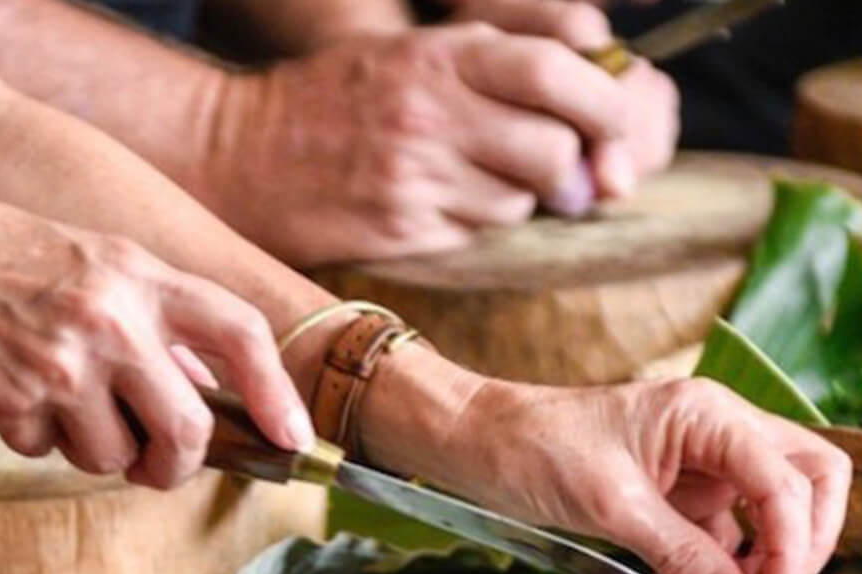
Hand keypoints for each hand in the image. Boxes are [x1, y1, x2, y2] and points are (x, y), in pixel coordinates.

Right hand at [0, 197, 312, 488]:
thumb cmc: (4, 263)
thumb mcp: (97, 264)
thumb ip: (159, 321)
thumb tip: (213, 396)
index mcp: (141, 277)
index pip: (240, 332)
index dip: (278, 392)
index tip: (294, 437)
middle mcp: (111, 320)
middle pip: (187, 428)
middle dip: (176, 463)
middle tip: (156, 464)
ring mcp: (62, 366)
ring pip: (114, 457)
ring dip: (93, 448)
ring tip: (57, 398)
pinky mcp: (15, 403)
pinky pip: (48, 453)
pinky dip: (36, 438)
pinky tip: (11, 391)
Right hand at [217, 23, 677, 265]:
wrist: (245, 154)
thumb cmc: (338, 102)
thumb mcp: (414, 56)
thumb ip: (497, 72)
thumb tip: (594, 122)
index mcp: (441, 55)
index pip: (559, 72)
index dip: (607, 104)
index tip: (616, 129)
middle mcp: (433, 112)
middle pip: (556, 146)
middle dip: (583, 165)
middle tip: (578, 175)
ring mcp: (417, 176)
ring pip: (522, 199)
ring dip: (526, 197)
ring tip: (482, 180)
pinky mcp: (403, 229)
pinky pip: (478, 232)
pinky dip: (480, 222)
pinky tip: (441, 204)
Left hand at [414, 374, 849, 573]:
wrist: (480, 443)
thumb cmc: (535, 452)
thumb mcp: (611, 506)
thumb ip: (682, 555)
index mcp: (710, 414)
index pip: (788, 480)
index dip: (794, 549)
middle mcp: (722, 432)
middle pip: (810, 480)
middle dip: (808, 543)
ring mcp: (707, 464)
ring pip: (779, 509)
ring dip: (774, 559)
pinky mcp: (684, 497)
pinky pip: (732, 534)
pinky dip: (733, 568)